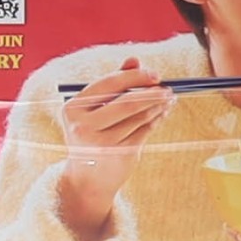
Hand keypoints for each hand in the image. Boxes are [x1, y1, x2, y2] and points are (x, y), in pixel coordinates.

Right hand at [55, 58, 175, 240]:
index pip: (109, 84)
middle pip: (126, 102)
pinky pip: (143, 132)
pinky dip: (155, 121)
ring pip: (138, 118)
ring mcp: (101, 144)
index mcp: (72, 109)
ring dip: (157, 107)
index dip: (135, 77)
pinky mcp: (118, 156)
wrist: (86, 179)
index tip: (155, 75)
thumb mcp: (94, 110)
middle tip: (168, 89)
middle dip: (152, 93)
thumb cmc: (91, 135)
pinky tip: (161, 115)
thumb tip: (134, 60)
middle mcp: (83, 126)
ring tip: (167, 101)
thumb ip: (113, 84)